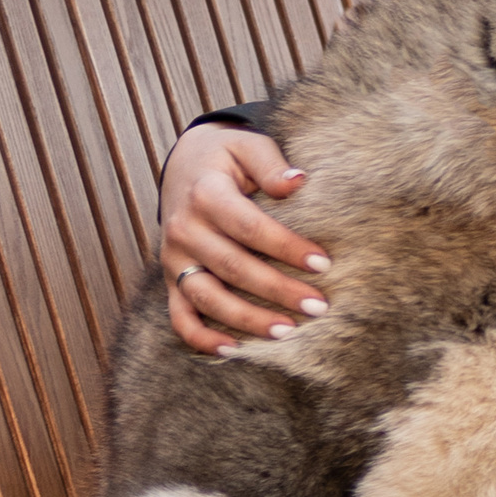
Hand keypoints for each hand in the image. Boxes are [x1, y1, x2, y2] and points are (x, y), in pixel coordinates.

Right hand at [157, 124, 329, 356]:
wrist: (185, 165)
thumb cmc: (227, 158)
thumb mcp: (247, 146)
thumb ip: (270, 163)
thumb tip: (297, 182)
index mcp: (206, 194)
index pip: (250, 227)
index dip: (286, 247)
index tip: (324, 264)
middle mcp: (184, 229)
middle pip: (233, 267)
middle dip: (277, 290)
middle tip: (319, 307)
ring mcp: (175, 258)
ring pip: (207, 297)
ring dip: (246, 320)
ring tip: (287, 333)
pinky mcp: (171, 279)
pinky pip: (180, 315)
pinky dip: (201, 338)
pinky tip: (234, 350)